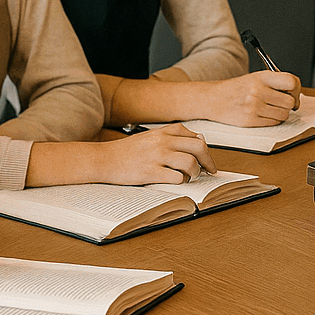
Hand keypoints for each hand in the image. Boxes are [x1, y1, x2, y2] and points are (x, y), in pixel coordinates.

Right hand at [102, 124, 216, 183]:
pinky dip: (182, 181)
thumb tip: (198, 139)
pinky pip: (176, 177)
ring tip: (192, 177)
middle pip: (199, 147)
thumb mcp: (151, 137)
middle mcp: (163, 142)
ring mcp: (157, 157)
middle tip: (210, 171)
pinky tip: (178, 182)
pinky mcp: (151, 172)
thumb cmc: (128, 151)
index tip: (207, 159)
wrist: (104, 159)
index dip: (205, 149)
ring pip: (191, 163)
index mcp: (164, 132)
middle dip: (208, 161)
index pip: (195, 137)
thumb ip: (172, 137)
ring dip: (196, 173)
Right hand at [205, 71, 301, 126]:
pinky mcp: (251, 121)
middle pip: (290, 101)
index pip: (291, 81)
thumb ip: (274, 82)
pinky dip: (273, 120)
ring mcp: (254, 107)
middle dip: (289, 104)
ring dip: (281, 113)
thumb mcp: (255, 77)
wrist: (213, 99)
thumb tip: (295, 92)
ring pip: (284, 115)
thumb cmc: (236, 89)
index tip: (294, 93)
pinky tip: (264, 114)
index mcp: (261, 77)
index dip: (296, 89)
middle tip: (283, 102)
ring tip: (271, 108)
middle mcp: (258, 91)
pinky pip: (274, 123)